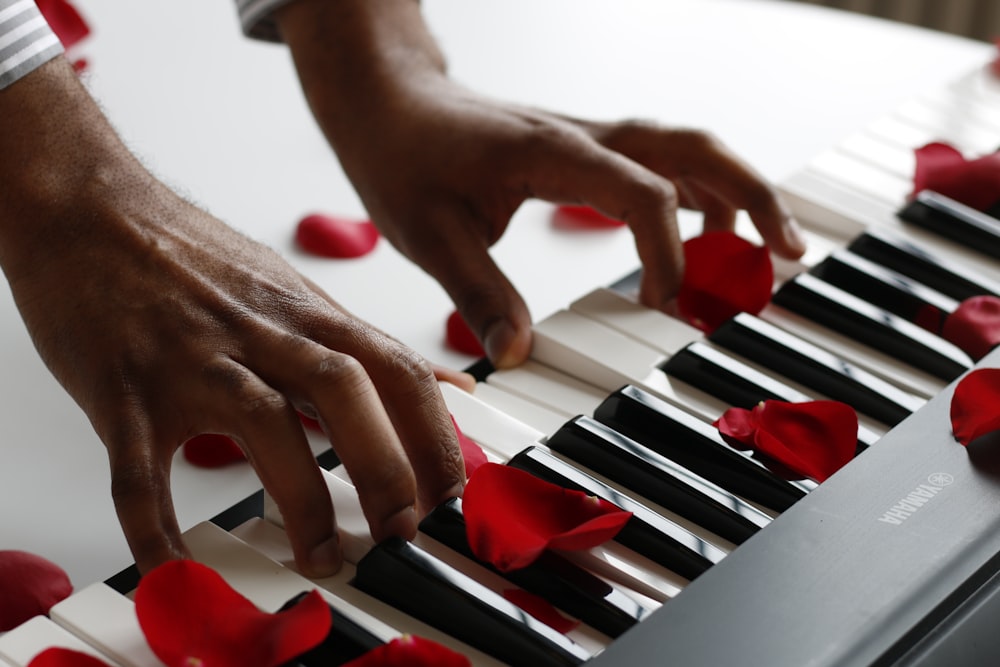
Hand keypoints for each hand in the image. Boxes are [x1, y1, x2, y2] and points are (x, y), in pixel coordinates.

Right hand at [0, 58, 464, 576]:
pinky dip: (158, 524)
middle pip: (347, 391)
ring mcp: (192, 358)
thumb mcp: (296, 292)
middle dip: (387, 467)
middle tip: (402, 533)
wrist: (90, 210)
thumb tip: (445, 387)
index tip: (451, 495)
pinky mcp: (123, 389)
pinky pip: (140, 467)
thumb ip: (365, 348)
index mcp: (307, 314)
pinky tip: (176, 566)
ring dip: (301, 498)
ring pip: (262, 422)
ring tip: (320, 557)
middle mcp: (260, 332)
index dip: (434, 435)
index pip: (397, 369)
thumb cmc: (195, 259)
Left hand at [278, 0, 806, 367]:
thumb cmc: (403, 156)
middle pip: (693, 149)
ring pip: (686, 150)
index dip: (667, 252)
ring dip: (735, 192)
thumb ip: (478, 293)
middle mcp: (583, 137)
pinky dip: (697, 192)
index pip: (640, 193)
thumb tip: (518, 355)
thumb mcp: (429, 234)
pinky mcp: (583, 150)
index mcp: (550, 152)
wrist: (390, 103)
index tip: (665, 307)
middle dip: (750, 197)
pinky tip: (707, 227)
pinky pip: (659, 161)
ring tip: (764, 252)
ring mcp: (588, 139)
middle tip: (788, 252)